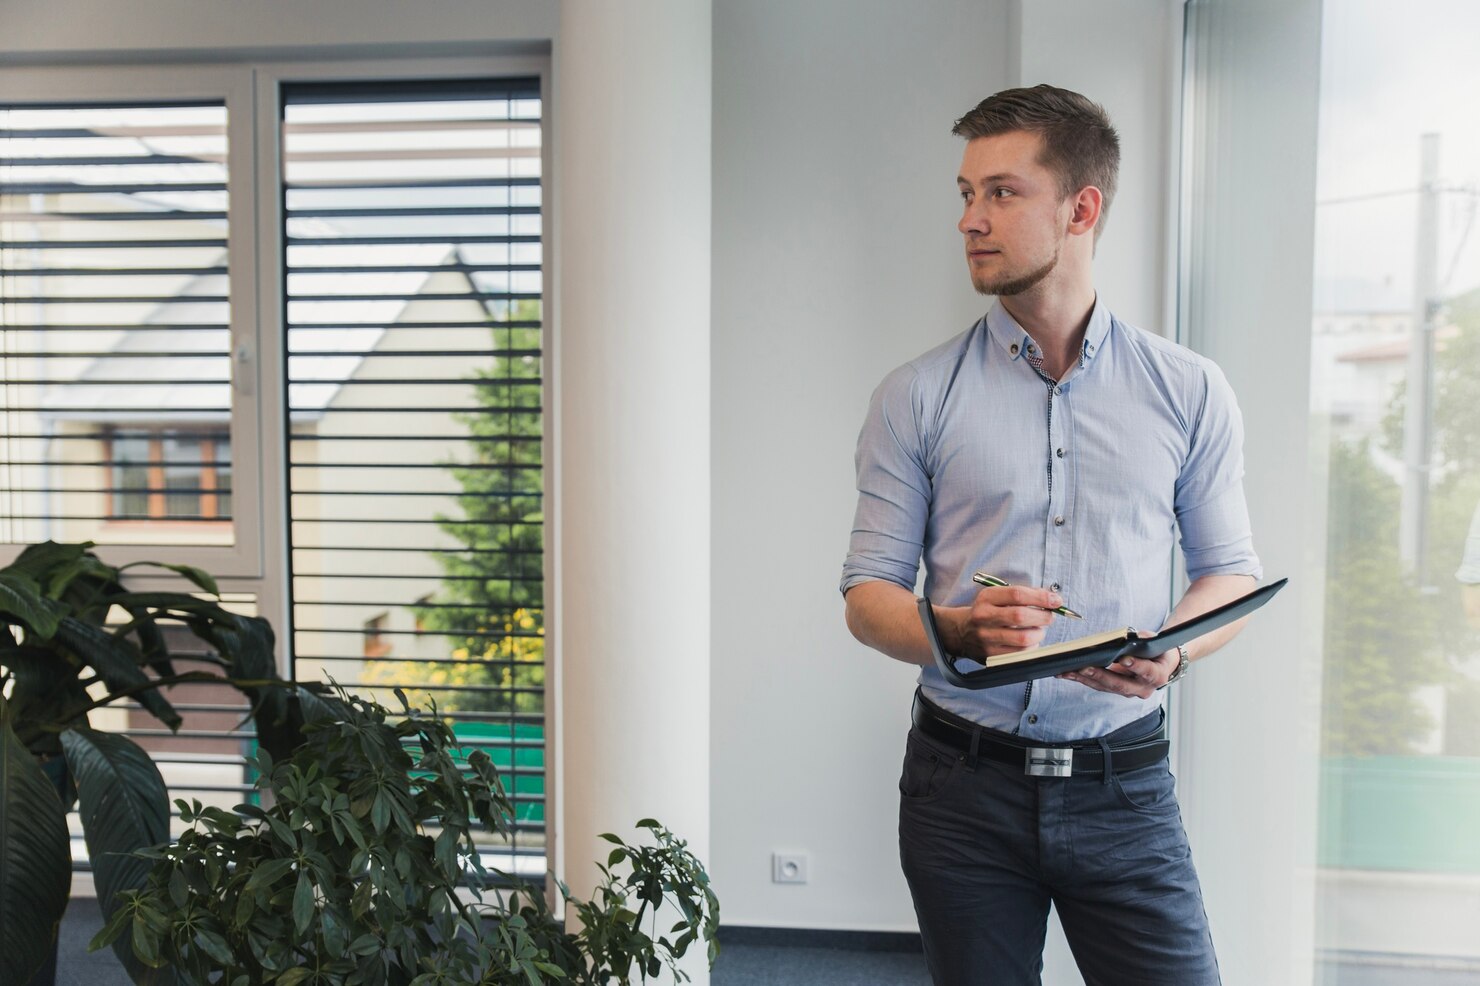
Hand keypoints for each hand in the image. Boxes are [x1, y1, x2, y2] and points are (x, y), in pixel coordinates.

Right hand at [946, 584, 1061, 659]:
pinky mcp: (990, 655)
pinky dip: (1031, 647)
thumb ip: (1023, 595)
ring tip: (1038, 630)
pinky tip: (1030, 641)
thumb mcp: (997, 596)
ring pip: (1023, 638)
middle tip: (1049, 617)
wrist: (960, 632)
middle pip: (1020, 616)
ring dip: (1039, 634)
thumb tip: (1052, 599)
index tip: (1056, 600)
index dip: (1041, 597)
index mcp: (986, 598)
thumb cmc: (987, 612)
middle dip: (1043, 617)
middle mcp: (983, 616)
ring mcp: (986, 638)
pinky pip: (1020, 654)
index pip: (1017, 595)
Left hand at [1057, 645, 1177, 699]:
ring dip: (1085, 678)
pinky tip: (1066, 673)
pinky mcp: (1114, 690)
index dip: (1136, 666)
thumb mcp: (1157, 642)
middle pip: (1120, 684)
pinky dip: (1081, 679)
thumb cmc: (1157, 651)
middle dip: (1101, 675)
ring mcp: (1128, 691)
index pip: (1147, 671)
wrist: (1160, 666)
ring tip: (1067, 670)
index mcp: (1157, 676)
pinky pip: (1097, 685)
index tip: (1124, 659)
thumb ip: (1148, 639)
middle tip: (1085, 667)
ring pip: (1104, 686)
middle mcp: (1142, 688)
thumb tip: (1136, 636)